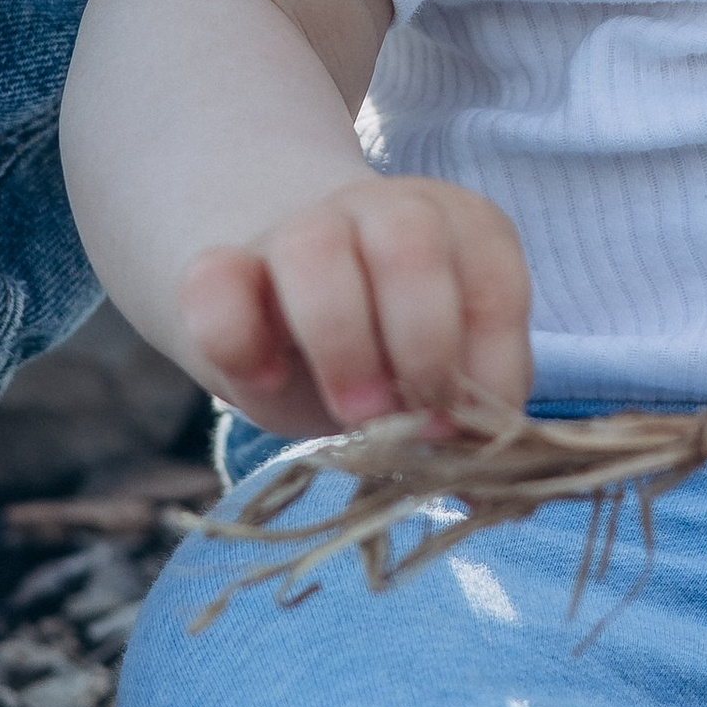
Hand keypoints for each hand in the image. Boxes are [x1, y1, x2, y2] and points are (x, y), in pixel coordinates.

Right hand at [173, 175, 532, 438]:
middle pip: (407, 240)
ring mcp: (302, 230)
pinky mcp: (226, 266)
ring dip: (339, 339)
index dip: (490, 363)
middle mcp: (387, 215)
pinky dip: (236, 335)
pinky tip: (263, 379)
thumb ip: (469, 411)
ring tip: (355, 413)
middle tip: (408, 418)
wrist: (300, 317)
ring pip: (312, 248)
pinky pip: (214, 277)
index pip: (492, 279)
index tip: (466, 429)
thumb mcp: (446, 378)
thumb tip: (488, 491)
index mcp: (463, 231)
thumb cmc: (397, 355)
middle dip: (419, 341)